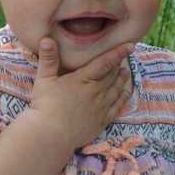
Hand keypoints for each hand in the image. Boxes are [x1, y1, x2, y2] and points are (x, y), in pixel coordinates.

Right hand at [29, 37, 132, 151]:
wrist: (50, 135)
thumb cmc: (44, 106)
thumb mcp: (43, 80)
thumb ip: (48, 59)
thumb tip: (46, 39)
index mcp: (83, 79)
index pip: (104, 63)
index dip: (118, 53)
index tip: (130, 45)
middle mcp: (95, 92)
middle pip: (112, 75)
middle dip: (119, 65)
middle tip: (125, 57)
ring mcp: (100, 107)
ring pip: (117, 90)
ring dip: (122, 80)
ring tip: (126, 72)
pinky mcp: (101, 121)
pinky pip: (117, 107)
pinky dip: (123, 98)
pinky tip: (125, 93)